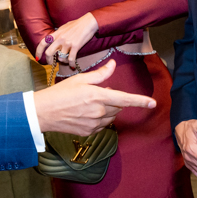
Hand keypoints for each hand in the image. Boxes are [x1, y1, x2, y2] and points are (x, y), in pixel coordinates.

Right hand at [34, 60, 155, 135]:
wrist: (43, 113)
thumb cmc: (60, 93)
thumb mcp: (81, 79)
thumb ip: (100, 74)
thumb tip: (113, 65)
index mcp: (98, 96)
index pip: (125, 99)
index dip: (140, 101)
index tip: (153, 103)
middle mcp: (99, 112)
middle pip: (118, 107)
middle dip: (113, 100)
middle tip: (97, 93)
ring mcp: (95, 124)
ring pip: (111, 116)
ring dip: (107, 109)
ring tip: (88, 103)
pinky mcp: (89, 132)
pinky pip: (102, 125)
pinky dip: (99, 118)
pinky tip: (85, 113)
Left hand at [35, 13, 98, 68]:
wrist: (88, 23)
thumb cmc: (77, 24)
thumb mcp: (64, 27)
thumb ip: (58, 34)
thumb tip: (53, 40)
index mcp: (56, 33)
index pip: (43, 42)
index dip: (38, 51)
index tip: (38, 57)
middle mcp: (60, 39)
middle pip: (49, 53)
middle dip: (49, 60)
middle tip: (51, 63)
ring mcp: (67, 43)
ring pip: (61, 58)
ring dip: (63, 61)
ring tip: (66, 61)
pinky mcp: (75, 46)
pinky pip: (71, 59)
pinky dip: (71, 64)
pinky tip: (72, 66)